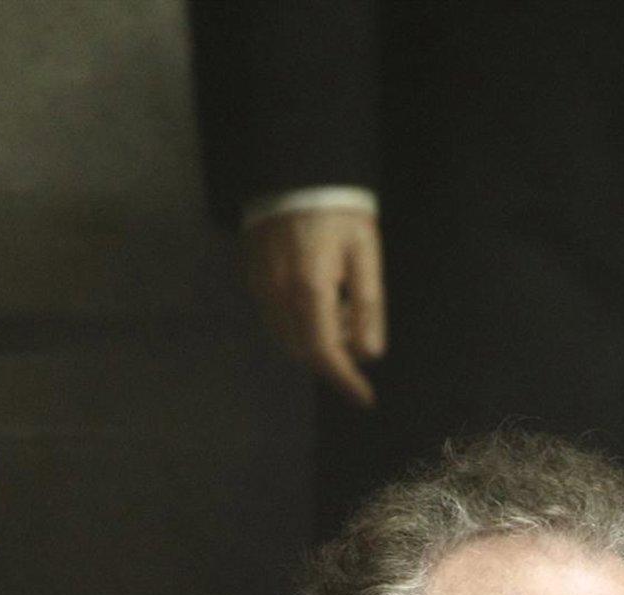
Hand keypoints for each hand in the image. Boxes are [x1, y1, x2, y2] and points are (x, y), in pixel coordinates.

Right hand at [244, 209, 385, 406]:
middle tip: (357, 330)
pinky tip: (320, 300)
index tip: (364, 398)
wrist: (295, 167)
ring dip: (316, 341)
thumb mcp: (365, 252)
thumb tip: (371, 354)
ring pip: (286, 338)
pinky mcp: (253, 275)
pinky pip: (275, 318)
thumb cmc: (338, 208)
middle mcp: (278, 292)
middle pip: (303, 351)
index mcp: (309, 287)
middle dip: (334, 356)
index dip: (345, 380)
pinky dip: (300, 325)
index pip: (324, 352)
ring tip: (341, 308)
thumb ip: (368, 305)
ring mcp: (260, 285)